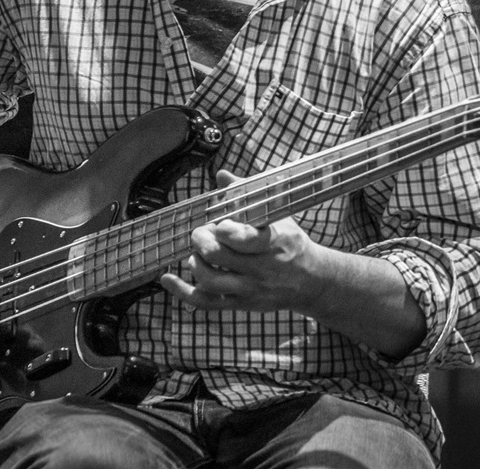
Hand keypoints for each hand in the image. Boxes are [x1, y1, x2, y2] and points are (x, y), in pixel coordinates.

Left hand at [159, 171, 330, 314]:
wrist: (312, 281)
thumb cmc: (290, 242)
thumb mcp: (278, 215)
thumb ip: (248, 195)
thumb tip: (221, 175)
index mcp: (274, 241)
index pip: (246, 238)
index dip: (226, 230)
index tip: (219, 223)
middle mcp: (263, 268)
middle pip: (220, 257)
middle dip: (202, 241)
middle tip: (200, 232)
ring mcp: (251, 289)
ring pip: (211, 281)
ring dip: (195, 263)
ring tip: (196, 252)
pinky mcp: (242, 304)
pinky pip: (207, 302)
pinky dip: (182, 292)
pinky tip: (166, 279)